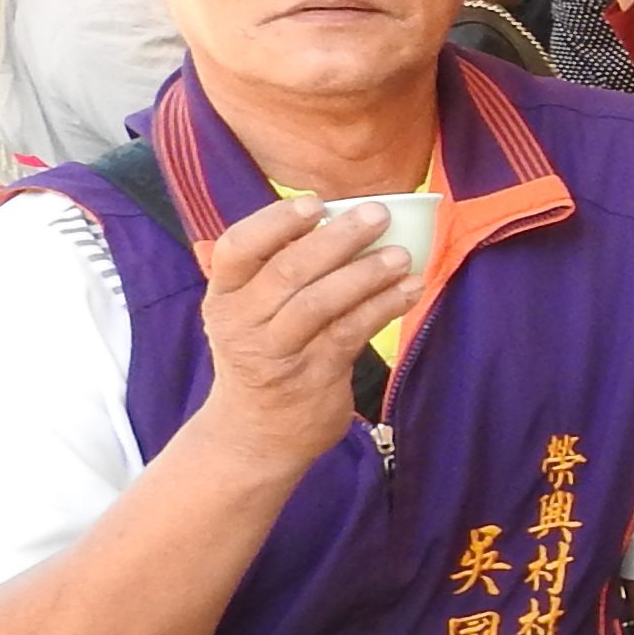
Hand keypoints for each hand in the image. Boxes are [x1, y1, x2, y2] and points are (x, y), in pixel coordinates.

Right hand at [192, 195, 417, 468]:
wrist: (255, 433)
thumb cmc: (263, 354)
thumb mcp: (249, 313)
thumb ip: (277, 269)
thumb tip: (337, 214)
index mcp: (223, 296)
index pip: (236, 249)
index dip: (274, 222)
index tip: (314, 202)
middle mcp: (242, 323)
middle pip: (287, 271)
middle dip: (336, 238)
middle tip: (377, 214)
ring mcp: (276, 352)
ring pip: (321, 302)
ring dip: (366, 273)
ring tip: (402, 255)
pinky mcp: (312, 376)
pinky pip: (352, 332)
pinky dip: (384, 306)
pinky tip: (410, 289)